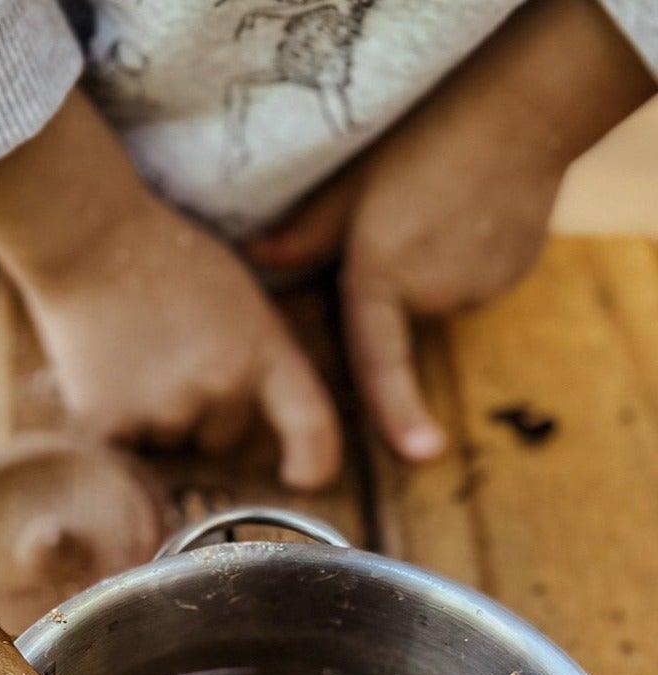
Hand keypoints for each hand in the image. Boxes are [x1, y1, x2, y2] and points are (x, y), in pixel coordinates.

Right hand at [0, 91, 340, 489]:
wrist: (88, 237)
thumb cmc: (166, 256)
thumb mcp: (239, 297)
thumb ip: (256, 356)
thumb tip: (257, 420)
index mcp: (263, 349)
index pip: (311, 426)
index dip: (313, 462)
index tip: (301, 477)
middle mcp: (220, 388)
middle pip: (220, 437)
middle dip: (200, 412)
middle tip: (168, 358)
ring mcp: (162, 411)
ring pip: (167, 444)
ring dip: (153, 418)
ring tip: (131, 361)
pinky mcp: (109, 426)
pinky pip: (120, 451)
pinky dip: (111, 426)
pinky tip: (102, 379)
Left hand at [248, 0, 654, 461]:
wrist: (521, 113)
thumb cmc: (424, 145)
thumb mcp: (353, 187)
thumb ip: (308, 235)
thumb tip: (257, 261)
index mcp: (382, 278)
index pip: (381, 362)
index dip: (398, 415)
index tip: (423, 457)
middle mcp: (431, 295)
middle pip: (395, 322)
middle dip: (390, 289)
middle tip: (405, 225)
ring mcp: (476, 288)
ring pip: (433, 301)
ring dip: (427, 272)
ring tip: (436, 213)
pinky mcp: (508, 276)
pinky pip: (468, 284)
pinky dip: (462, 261)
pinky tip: (468, 217)